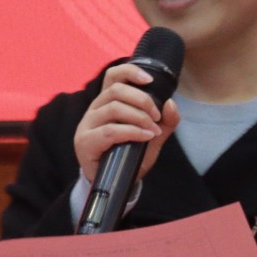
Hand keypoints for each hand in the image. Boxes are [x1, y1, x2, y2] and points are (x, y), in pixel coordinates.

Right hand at [74, 63, 181, 183]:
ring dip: (139, 117)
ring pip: (114, 108)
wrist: (116, 184)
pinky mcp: (85, 142)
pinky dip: (132, 131)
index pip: (113, 76)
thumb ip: (165, 121)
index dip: (130, 72)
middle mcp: (95, 110)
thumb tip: (171, 103)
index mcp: (108, 102)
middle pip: (116, 90)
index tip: (150, 79)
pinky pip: (110, 130)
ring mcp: (87, 125)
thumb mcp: (152, 137)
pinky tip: (145, 137)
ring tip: (152, 130)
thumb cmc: (130, 156)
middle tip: (157, 116)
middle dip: (142, 100)